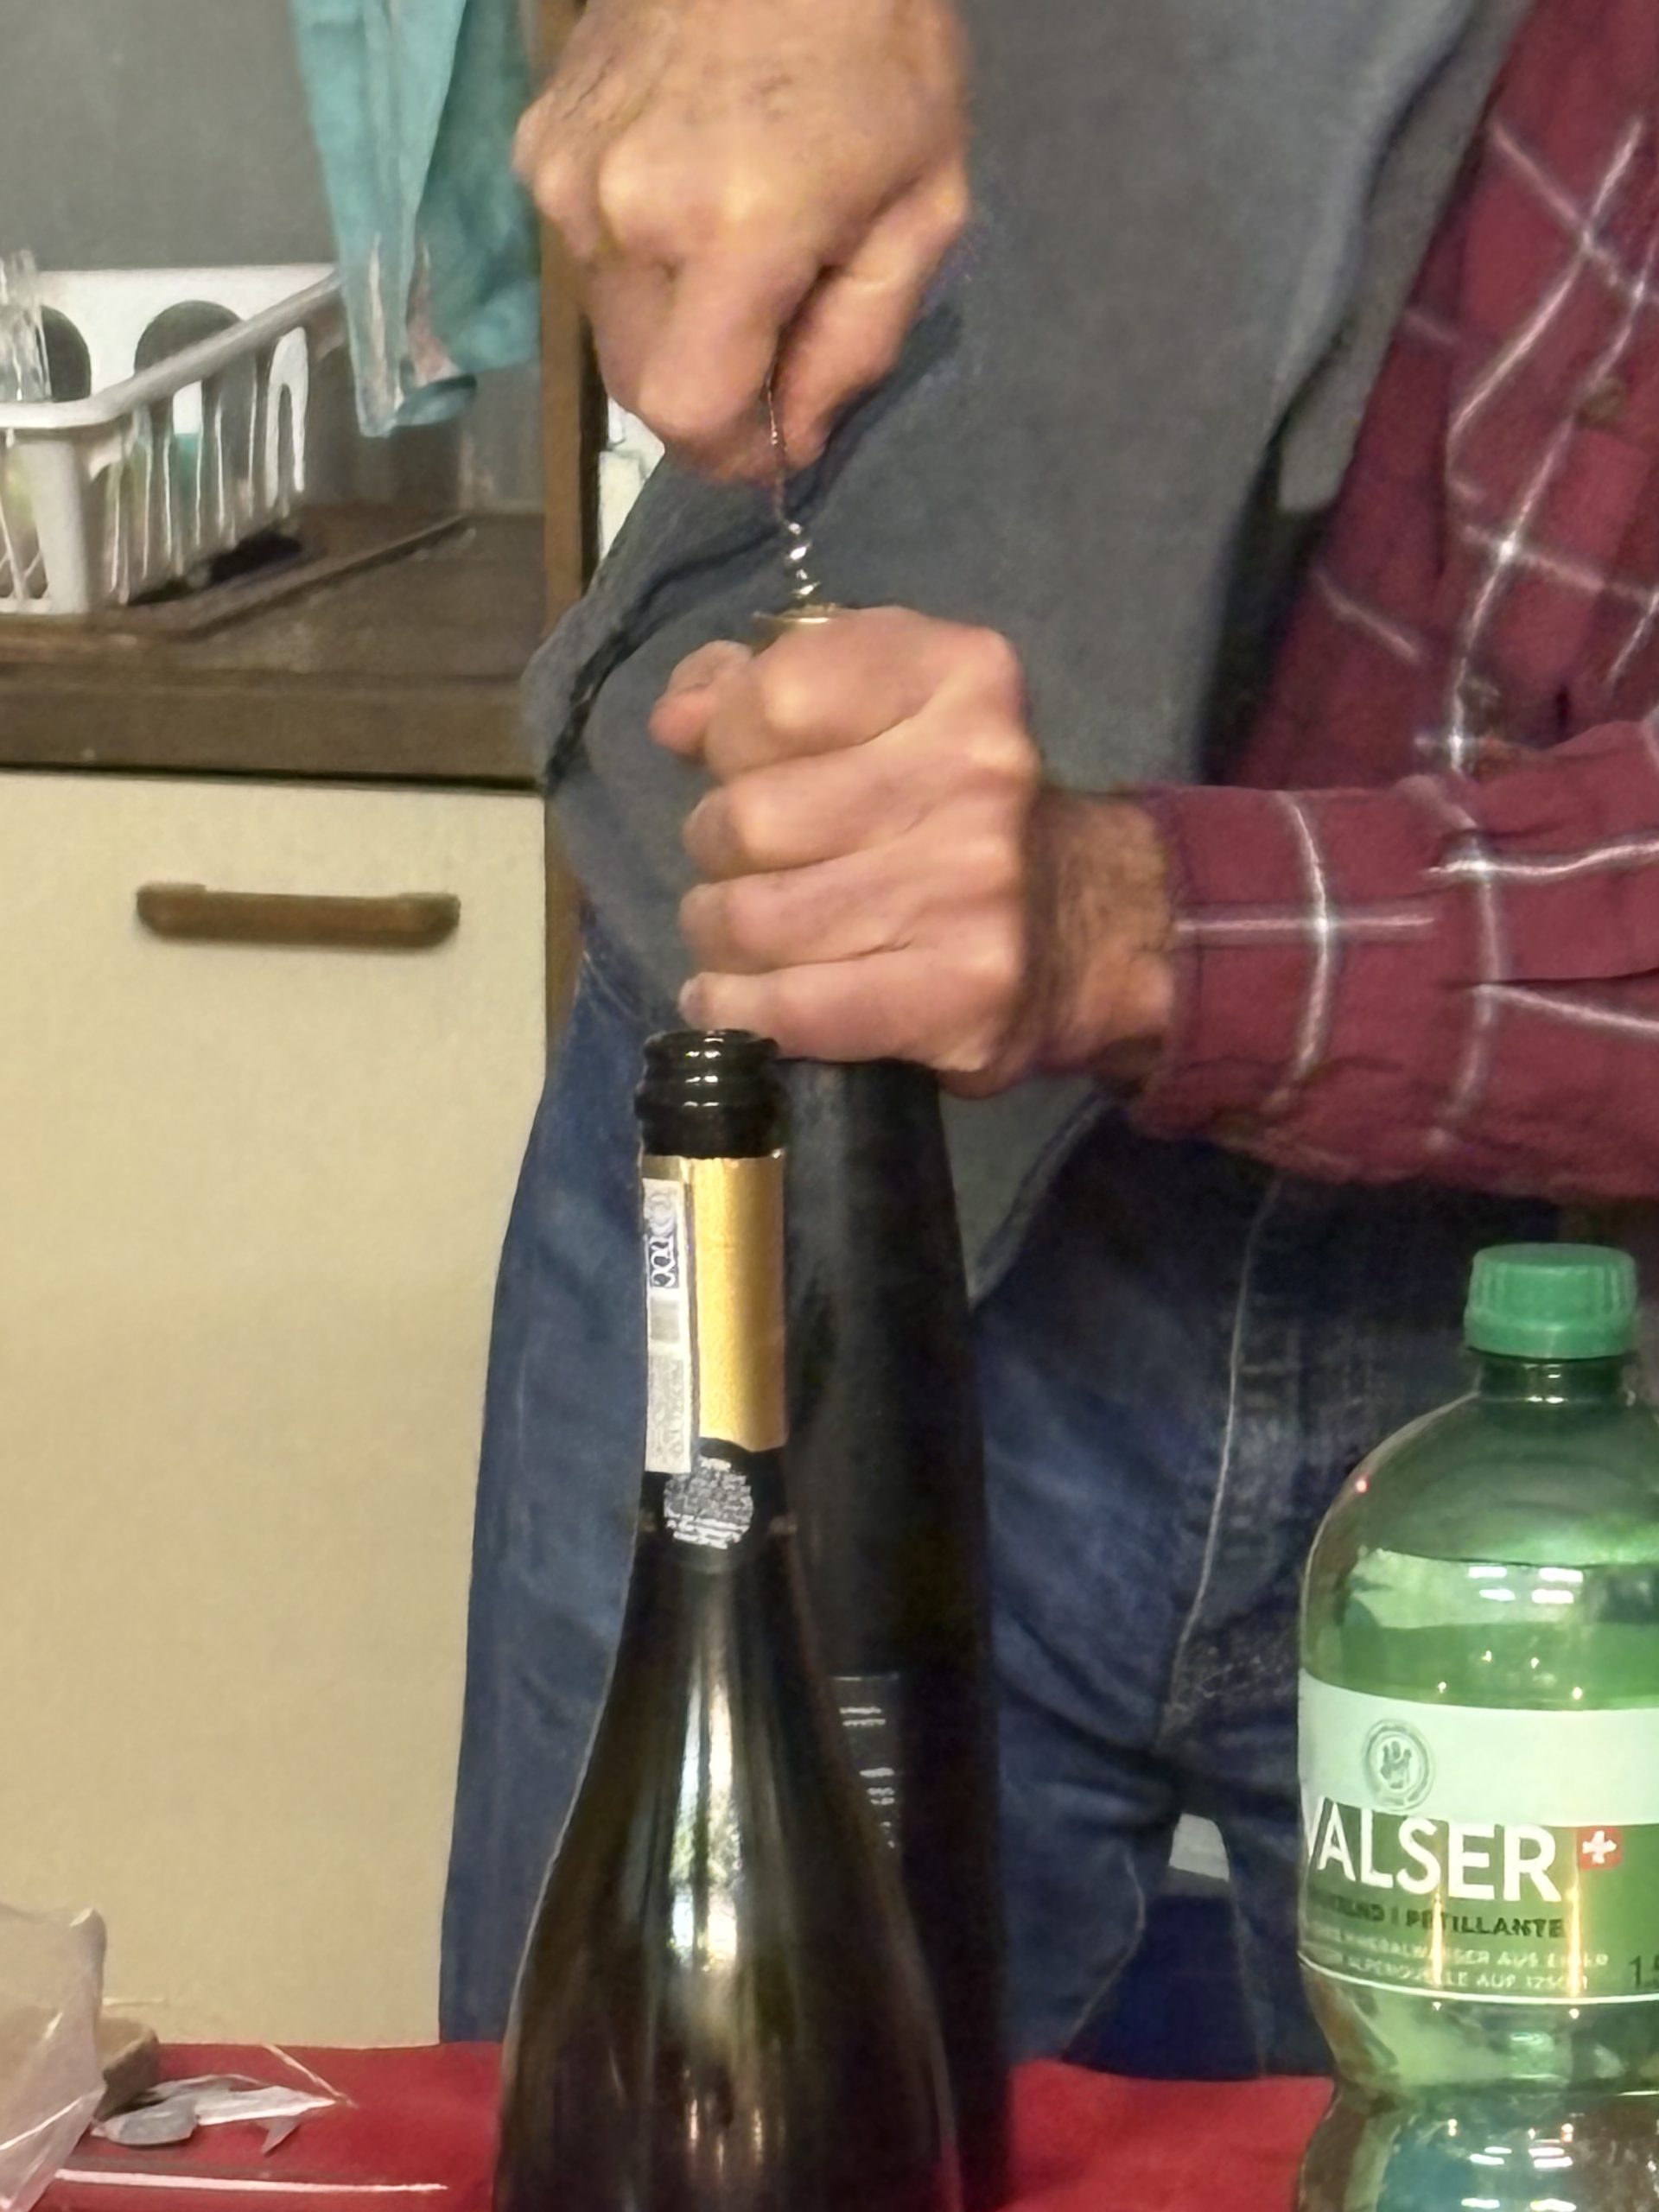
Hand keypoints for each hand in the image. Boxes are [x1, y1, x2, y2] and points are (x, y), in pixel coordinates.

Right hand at [515, 0, 969, 480]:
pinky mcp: (537, 150)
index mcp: (732, 230)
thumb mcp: (922, 207)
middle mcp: (626, 214)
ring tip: (739, 245)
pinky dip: (640, 262)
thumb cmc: (877, 46)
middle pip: (643, 387)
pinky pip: (587, 258)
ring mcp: (566, 179)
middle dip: (712, 394)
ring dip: (675, 328)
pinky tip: (691, 190)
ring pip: (612, 329)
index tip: (778, 440)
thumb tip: (796, 438)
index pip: (689, 414)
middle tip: (777, 334)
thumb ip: (858, 343)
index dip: (736, 454)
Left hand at [650, 611, 1173, 1092]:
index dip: (730, 740)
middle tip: (746, 866)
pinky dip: (736, 1008)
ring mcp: (973, 890)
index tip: (748, 767)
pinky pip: (791, 1008)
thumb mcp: (879, 704)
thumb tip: (678, 720)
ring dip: (718, 933)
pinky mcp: (960, 993)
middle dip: (718, 848)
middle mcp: (977, 774)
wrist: (1085, 927)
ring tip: (740, 933)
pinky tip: (731, 999)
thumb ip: (761, 684)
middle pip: (748, 819)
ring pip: (754, 918)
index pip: (772, 697)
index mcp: (959, 675)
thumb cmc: (949, 804)